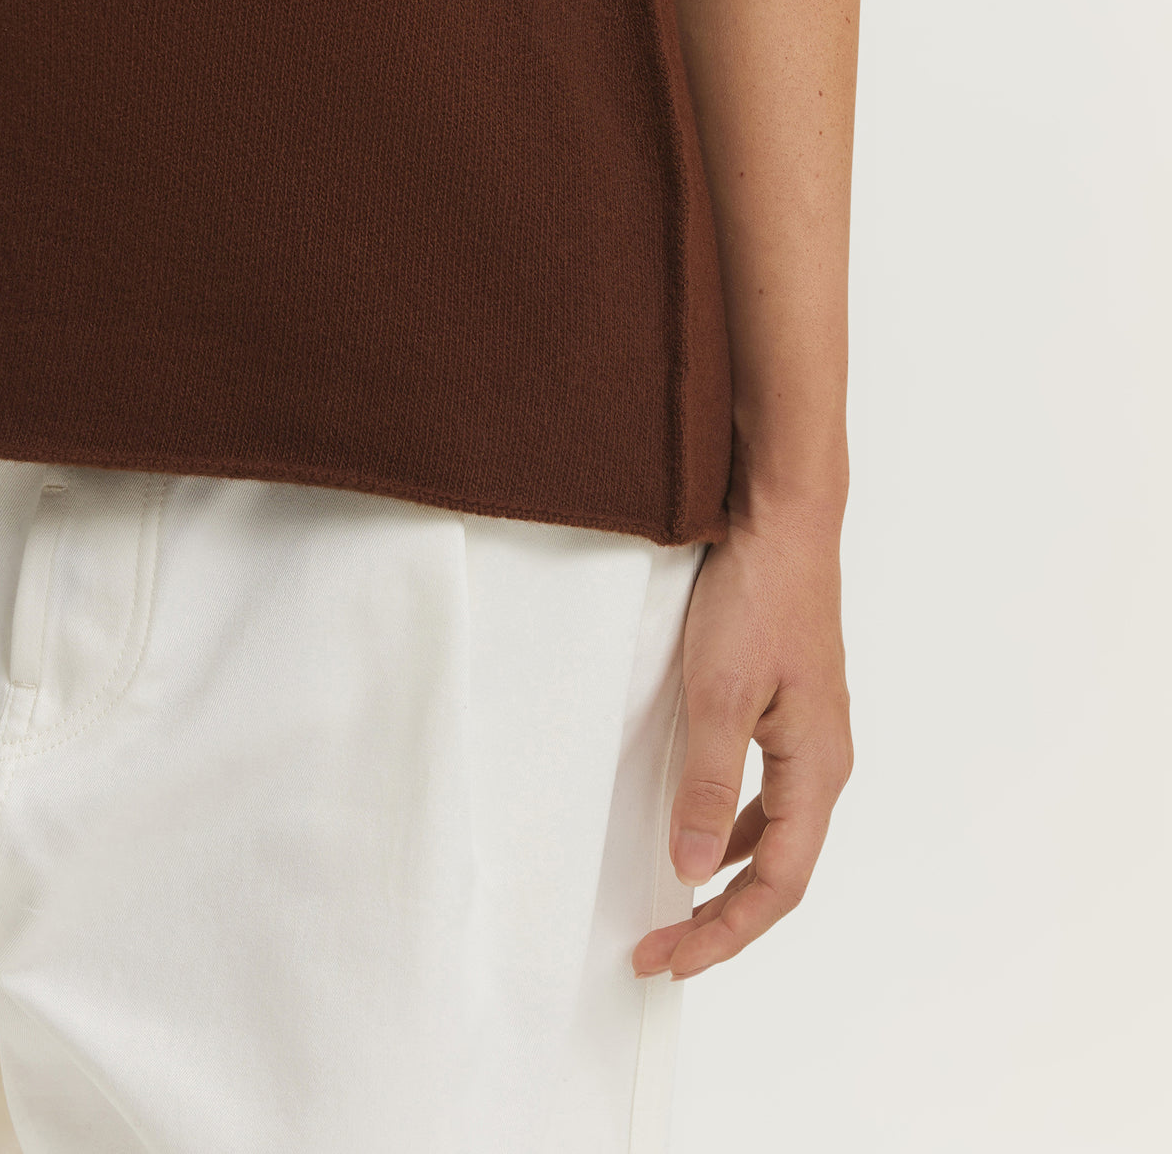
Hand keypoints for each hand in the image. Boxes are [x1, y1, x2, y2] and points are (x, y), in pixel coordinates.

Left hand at [632, 500, 853, 979]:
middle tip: (661, 946)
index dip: (725, 932)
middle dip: (722, 918)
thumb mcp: (719, 694)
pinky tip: (697, 826)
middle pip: (780, 870)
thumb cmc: (760, 598)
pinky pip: (766, 795)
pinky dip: (730, 828)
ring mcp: (810, 738)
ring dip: (725, 877)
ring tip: (675, 905)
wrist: (782, 525)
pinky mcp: (790, 714)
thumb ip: (706, 784)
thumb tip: (689, 868)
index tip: (671, 958)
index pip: (778, 883)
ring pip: (775, 836)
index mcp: (817, 768)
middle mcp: (824, 763)